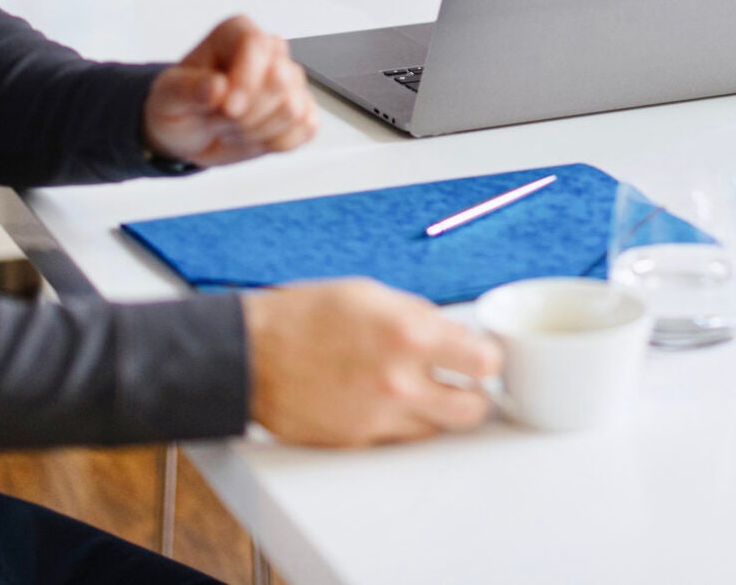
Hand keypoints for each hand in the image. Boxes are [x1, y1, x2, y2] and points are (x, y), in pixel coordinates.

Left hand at [144, 16, 318, 167]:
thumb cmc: (180, 106)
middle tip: (218, 119)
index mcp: (235, 34)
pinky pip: (305, 128)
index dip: (246, 79)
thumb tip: (217, 88)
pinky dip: (276, 143)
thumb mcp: (167, 98)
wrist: (190, 135)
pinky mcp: (303, 109)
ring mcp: (291, 80)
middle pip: (280, 80)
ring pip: (292, 109)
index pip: (257, 44)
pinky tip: (254, 138)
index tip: (228, 108)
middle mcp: (269, 51)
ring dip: (255, 131)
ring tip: (231, 127)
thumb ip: (188, 89)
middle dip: (245, 114)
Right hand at [244, 280, 499, 446]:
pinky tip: (384, 400)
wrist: (248, 355)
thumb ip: (419, 317)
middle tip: (463, 381)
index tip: (481, 355)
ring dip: (437, 411)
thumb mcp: (370, 294)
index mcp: (407, 334)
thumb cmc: (305, 316)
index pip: (484, 362)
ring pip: (438, 429)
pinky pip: (399, 439)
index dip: (487, 357)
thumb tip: (453, 334)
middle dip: (473, 394)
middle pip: (473, 409)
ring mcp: (377, 417)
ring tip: (418, 388)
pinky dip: (401, 423)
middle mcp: (398, 381)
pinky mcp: (357, 442)